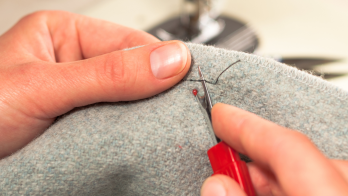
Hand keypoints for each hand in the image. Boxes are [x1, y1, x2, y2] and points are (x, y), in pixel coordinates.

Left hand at [0, 11, 190, 158]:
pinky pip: (120, 127)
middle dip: (157, 93)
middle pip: (136, 72)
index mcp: (65, 37)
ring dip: (147, 118)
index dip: (164, 62)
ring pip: (131, 103)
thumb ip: (108, 74)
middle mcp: (76, 64)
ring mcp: (82, 98)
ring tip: (166, 130)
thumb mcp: (43, 87)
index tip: (191, 83)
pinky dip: (134, 136)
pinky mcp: (84, 127)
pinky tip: (145, 141)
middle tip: (183, 112)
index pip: (131, 43)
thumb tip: (170, 60)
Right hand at [201, 103, 347, 195]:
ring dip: (275, 175)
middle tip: (222, 157)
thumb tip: (217, 185)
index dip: (249, 126)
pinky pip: (330, 189)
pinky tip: (273, 194)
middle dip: (257, 154)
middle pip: (305, 157)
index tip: (220, 114)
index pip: (291, 147)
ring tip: (241, 184)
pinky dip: (297, 188)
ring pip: (320, 174)